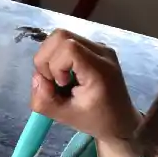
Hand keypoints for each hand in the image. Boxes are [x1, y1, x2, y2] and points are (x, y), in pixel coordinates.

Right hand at [31, 30, 141, 156]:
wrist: (120, 120)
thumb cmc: (96, 120)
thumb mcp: (65, 117)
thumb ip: (44, 100)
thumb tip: (37, 79)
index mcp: (99, 70)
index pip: (68, 47)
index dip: (55, 65)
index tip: (62, 85)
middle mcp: (101, 52)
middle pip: (60, 36)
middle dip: (46, 59)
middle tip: (54, 81)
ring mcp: (99, 47)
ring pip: (60, 36)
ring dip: (50, 57)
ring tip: (59, 78)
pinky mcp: (94, 47)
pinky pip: (66, 42)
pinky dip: (57, 57)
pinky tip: (66, 74)